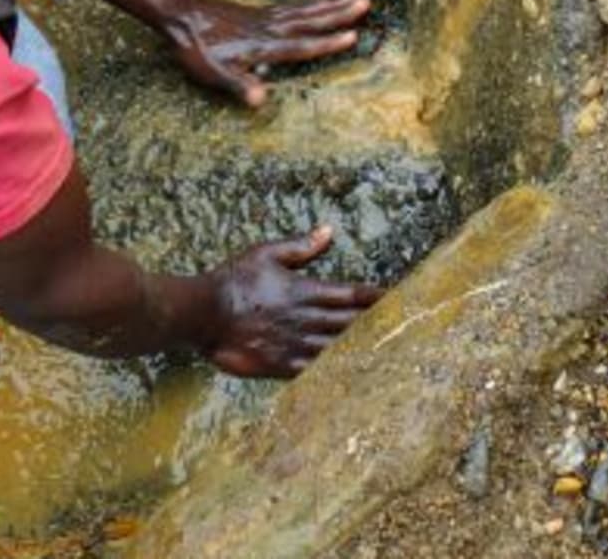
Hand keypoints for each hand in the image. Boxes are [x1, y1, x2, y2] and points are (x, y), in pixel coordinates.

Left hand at [162, 0, 369, 106]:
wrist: (180, 15)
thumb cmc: (196, 48)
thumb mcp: (213, 72)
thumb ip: (239, 85)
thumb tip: (261, 100)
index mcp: (263, 44)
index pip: (301, 45)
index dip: (327, 43)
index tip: (353, 36)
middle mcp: (270, 27)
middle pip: (311, 19)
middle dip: (339, 13)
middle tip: (366, 2)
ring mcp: (266, 17)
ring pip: (306, 10)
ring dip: (332, 4)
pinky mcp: (260, 12)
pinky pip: (295, 7)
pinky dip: (312, 4)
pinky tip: (319, 5)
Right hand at [201, 226, 382, 377]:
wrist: (204, 313)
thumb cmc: (234, 279)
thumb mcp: (266, 253)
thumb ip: (301, 247)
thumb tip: (328, 231)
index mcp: (305, 291)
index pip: (350, 294)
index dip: (376, 297)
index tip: (397, 297)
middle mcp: (306, 319)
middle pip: (351, 323)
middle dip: (377, 324)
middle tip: (403, 327)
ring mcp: (295, 345)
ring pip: (338, 349)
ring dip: (362, 348)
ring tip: (387, 352)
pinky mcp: (282, 366)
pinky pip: (316, 371)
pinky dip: (336, 371)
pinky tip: (352, 374)